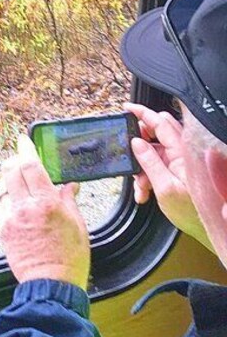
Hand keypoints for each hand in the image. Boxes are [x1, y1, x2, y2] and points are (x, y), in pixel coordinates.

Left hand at [0, 135, 90, 289]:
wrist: (51, 283)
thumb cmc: (69, 258)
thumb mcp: (78, 224)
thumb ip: (68, 200)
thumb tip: (67, 185)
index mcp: (48, 203)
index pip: (31, 166)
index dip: (25, 149)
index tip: (23, 140)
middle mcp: (26, 208)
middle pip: (11, 171)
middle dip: (13, 160)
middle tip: (19, 158)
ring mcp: (12, 218)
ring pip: (2, 187)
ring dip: (8, 179)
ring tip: (16, 179)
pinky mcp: (3, 230)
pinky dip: (5, 198)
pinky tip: (13, 200)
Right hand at [124, 102, 212, 251]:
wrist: (209, 228)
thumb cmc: (191, 212)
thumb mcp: (164, 188)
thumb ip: (149, 162)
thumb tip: (136, 142)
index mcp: (182, 152)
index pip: (161, 123)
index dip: (143, 113)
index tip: (127, 108)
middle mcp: (182, 152)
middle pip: (156, 132)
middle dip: (138, 142)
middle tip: (129, 154)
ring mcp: (180, 160)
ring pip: (154, 150)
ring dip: (141, 166)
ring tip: (140, 187)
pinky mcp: (177, 169)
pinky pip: (157, 163)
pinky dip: (146, 175)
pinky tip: (145, 192)